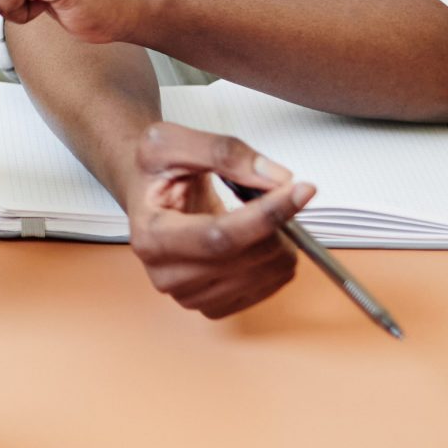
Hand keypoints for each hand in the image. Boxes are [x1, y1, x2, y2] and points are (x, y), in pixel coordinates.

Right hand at [129, 121, 314, 317]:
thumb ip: (223, 152)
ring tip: (265, 213)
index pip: (220, 236)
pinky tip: (263, 237)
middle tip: (285, 193)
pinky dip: (277, 260)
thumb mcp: (172, 141)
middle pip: (246, 258)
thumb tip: (276, 179)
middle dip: (278, 223)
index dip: (266, 214)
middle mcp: (166, 274)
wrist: (147, 194)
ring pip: (263, 275)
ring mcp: (190, 295)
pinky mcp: (213, 305)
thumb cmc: (154, 171)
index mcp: (151, 236)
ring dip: (280, 241)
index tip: (300, 190)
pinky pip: (267, 290)